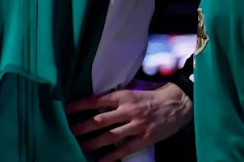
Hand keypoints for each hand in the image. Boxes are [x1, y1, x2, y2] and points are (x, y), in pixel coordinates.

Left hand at [67, 81, 191, 161]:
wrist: (178, 103)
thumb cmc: (152, 96)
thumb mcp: (133, 90)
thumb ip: (116, 96)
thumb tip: (95, 100)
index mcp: (123, 95)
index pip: (96, 100)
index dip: (80, 105)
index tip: (66, 109)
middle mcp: (127, 110)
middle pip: (99, 120)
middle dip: (81, 127)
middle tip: (67, 131)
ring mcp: (136, 125)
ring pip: (109, 136)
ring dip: (92, 143)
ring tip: (79, 147)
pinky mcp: (144, 139)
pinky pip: (124, 149)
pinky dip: (111, 156)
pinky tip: (100, 161)